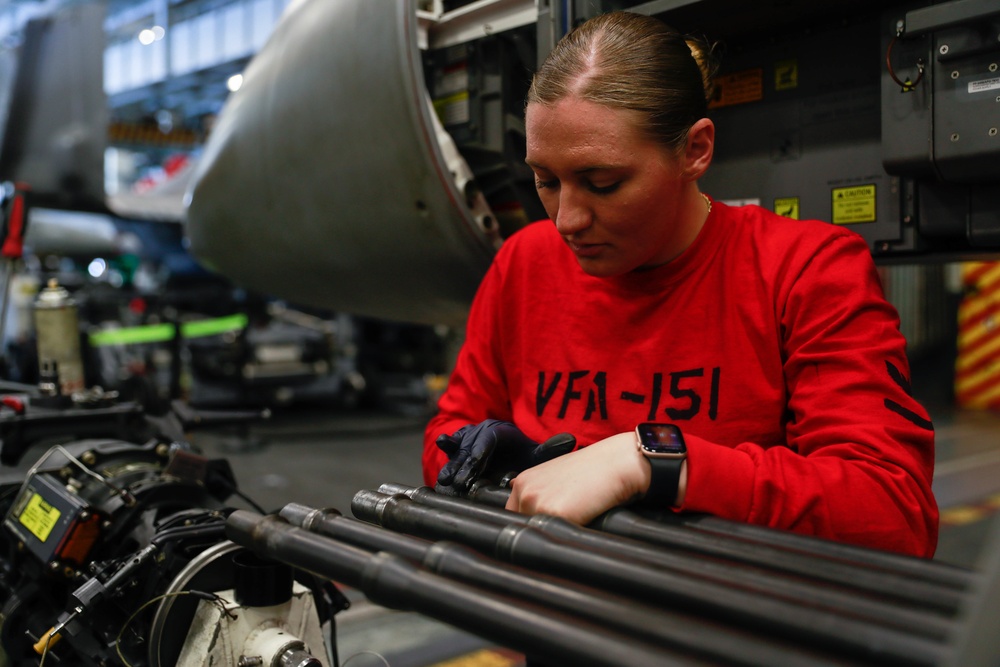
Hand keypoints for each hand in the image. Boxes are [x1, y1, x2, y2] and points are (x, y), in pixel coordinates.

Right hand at [435, 420, 574, 494]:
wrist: (504, 445)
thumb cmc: (519, 451)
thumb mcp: (533, 450)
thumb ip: (550, 448)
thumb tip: (571, 440)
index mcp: (497, 431)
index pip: (486, 441)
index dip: (479, 454)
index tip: (476, 468)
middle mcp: (479, 433)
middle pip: (469, 448)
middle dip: (463, 465)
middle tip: (459, 482)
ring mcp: (466, 441)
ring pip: (457, 452)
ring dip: (450, 466)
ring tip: (445, 481)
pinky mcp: (458, 450)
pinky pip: (450, 452)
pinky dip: (444, 457)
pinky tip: (438, 467)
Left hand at [505, 432, 651, 524]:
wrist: (616, 462)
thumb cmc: (592, 470)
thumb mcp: (556, 476)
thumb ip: (539, 492)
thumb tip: (525, 513)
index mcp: (523, 481)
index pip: (512, 514)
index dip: (528, 522)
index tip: (543, 525)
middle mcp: (524, 490)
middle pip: (521, 527)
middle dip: (538, 530)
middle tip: (560, 525)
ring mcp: (535, 502)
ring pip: (535, 534)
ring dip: (550, 536)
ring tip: (571, 524)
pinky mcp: (553, 514)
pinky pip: (553, 537)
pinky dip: (564, 537)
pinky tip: (579, 524)